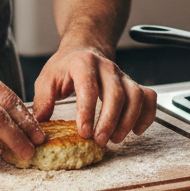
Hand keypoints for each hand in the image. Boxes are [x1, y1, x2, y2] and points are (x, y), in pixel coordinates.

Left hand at [32, 45, 155, 146]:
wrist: (84, 49)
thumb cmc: (65, 67)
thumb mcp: (47, 78)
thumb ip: (43, 99)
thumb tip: (40, 122)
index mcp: (83, 63)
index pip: (89, 88)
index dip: (87, 112)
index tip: (84, 132)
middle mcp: (107, 67)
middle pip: (117, 94)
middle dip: (110, 121)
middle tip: (99, 140)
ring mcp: (123, 76)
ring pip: (136, 96)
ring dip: (128, 121)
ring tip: (115, 139)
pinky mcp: (134, 84)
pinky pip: (149, 98)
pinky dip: (147, 115)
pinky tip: (135, 130)